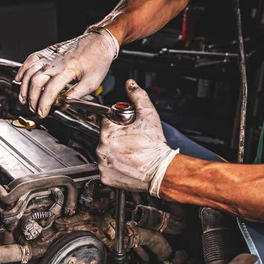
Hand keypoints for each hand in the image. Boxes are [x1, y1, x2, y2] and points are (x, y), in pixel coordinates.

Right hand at [14, 28, 118, 117]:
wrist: (98, 42)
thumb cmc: (97, 60)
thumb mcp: (91, 83)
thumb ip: (75, 95)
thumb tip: (63, 105)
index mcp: (68, 70)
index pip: (50, 91)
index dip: (44, 104)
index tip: (43, 113)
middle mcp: (55, 62)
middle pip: (36, 82)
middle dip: (32, 99)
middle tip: (34, 109)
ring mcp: (49, 56)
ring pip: (29, 72)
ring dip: (24, 87)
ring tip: (24, 99)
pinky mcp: (47, 52)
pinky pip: (30, 60)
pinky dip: (22, 70)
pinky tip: (19, 79)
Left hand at [96, 80, 178, 195]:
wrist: (161, 170)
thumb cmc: (154, 146)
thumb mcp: (148, 115)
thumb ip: (137, 96)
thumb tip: (130, 85)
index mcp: (108, 134)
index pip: (107, 122)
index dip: (118, 123)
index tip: (127, 128)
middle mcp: (102, 150)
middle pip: (105, 137)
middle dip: (116, 137)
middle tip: (131, 141)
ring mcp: (103, 165)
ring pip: (105, 153)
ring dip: (114, 151)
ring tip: (130, 153)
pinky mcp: (105, 177)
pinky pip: (105, 168)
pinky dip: (114, 166)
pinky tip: (126, 164)